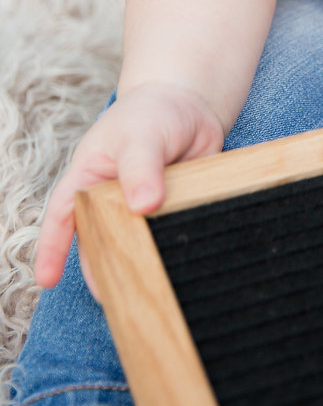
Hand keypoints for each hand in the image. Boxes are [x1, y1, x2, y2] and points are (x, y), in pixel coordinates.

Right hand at [35, 84, 225, 292]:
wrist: (192, 106)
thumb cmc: (153, 114)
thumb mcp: (141, 135)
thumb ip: (140, 168)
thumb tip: (143, 207)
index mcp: (89, 178)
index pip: (63, 215)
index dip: (52, 247)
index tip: (46, 279)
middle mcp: (111, 200)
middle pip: (100, 240)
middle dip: (103, 269)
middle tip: (113, 299)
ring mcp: (142, 210)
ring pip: (135, 244)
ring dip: (138, 266)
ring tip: (144, 294)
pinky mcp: (172, 214)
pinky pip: (168, 238)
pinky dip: (170, 255)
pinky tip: (178, 272)